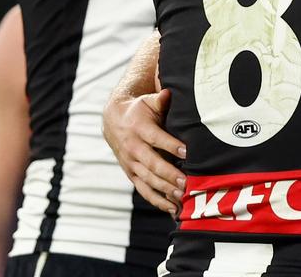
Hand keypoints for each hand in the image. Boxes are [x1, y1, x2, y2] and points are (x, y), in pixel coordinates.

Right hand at [102, 88, 185, 215]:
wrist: (113, 121)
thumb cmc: (139, 109)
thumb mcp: (147, 101)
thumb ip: (160, 99)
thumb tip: (169, 92)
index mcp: (139, 129)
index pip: (156, 139)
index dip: (171, 145)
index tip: (187, 152)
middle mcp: (133, 148)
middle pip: (152, 163)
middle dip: (169, 174)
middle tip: (186, 182)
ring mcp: (131, 164)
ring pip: (148, 180)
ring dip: (165, 190)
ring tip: (181, 197)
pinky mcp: (132, 174)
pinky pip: (144, 190)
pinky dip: (157, 201)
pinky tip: (172, 209)